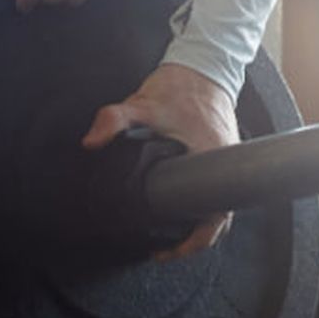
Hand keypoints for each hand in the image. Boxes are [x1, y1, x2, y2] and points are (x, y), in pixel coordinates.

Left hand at [82, 63, 238, 259]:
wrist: (203, 66)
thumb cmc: (181, 86)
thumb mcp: (142, 104)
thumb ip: (113, 120)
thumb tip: (91, 141)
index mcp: (213, 158)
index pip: (214, 216)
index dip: (193, 241)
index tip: (168, 251)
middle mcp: (227, 163)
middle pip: (218, 219)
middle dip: (192, 240)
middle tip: (163, 250)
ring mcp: (227, 160)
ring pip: (218, 206)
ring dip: (197, 224)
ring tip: (169, 235)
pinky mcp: (222, 155)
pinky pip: (216, 190)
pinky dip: (200, 205)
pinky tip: (179, 207)